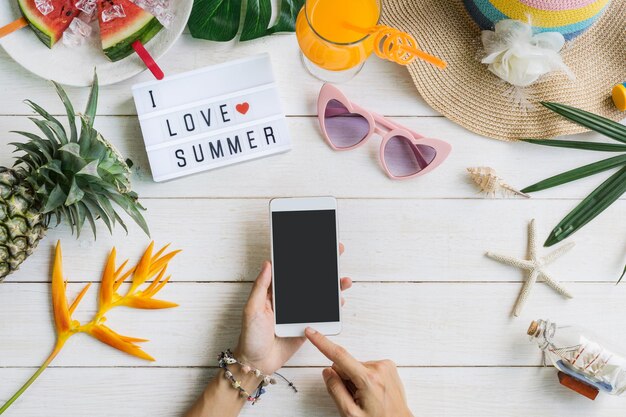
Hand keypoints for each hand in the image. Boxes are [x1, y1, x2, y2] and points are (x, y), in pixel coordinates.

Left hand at [234, 244, 351, 373]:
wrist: (257, 363)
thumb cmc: (250, 336)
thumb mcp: (252, 309)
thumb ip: (261, 287)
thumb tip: (268, 263)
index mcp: (274, 292)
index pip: (290, 270)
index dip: (302, 257)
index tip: (314, 245)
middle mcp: (288, 299)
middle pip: (309, 279)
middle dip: (324, 266)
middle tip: (337, 253)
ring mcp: (299, 312)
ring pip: (319, 295)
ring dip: (332, 286)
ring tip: (343, 279)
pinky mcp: (307, 325)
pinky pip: (322, 313)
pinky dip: (333, 307)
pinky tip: (339, 300)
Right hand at [305, 328, 412, 416]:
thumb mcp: (350, 414)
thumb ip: (336, 391)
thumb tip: (327, 372)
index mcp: (368, 380)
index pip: (339, 356)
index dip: (322, 343)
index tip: (311, 332)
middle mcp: (379, 368)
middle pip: (346, 365)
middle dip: (345, 380)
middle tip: (354, 398)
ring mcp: (385, 366)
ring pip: (355, 367)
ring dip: (356, 381)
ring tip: (366, 397)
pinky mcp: (388, 366)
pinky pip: (366, 367)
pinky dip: (365, 378)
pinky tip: (371, 392)